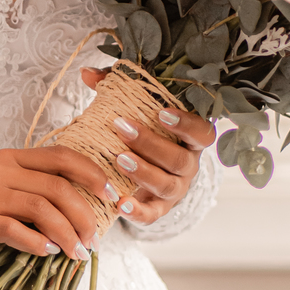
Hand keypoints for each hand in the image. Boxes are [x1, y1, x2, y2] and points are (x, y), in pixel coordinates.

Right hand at [0, 145, 113, 258]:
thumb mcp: (0, 184)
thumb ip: (33, 186)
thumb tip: (80, 206)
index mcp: (9, 157)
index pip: (60, 156)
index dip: (91, 173)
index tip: (110, 193)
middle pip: (56, 187)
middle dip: (84, 215)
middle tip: (94, 238)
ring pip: (41, 209)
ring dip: (66, 234)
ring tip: (77, 252)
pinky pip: (15, 230)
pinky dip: (37, 243)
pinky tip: (48, 252)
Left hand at [80, 67, 215, 225]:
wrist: (139, 168)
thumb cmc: (142, 129)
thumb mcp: (133, 106)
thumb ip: (115, 87)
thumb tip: (86, 73)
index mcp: (190, 139)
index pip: (202, 132)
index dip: (186, 124)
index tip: (161, 113)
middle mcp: (188, 165)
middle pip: (179, 160)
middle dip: (151, 144)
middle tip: (123, 129)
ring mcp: (176, 189)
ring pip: (167, 185)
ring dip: (143, 173)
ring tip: (118, 159)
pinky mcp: (159, 209)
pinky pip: (153, 215)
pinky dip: (138, 213)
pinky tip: (120, 204)